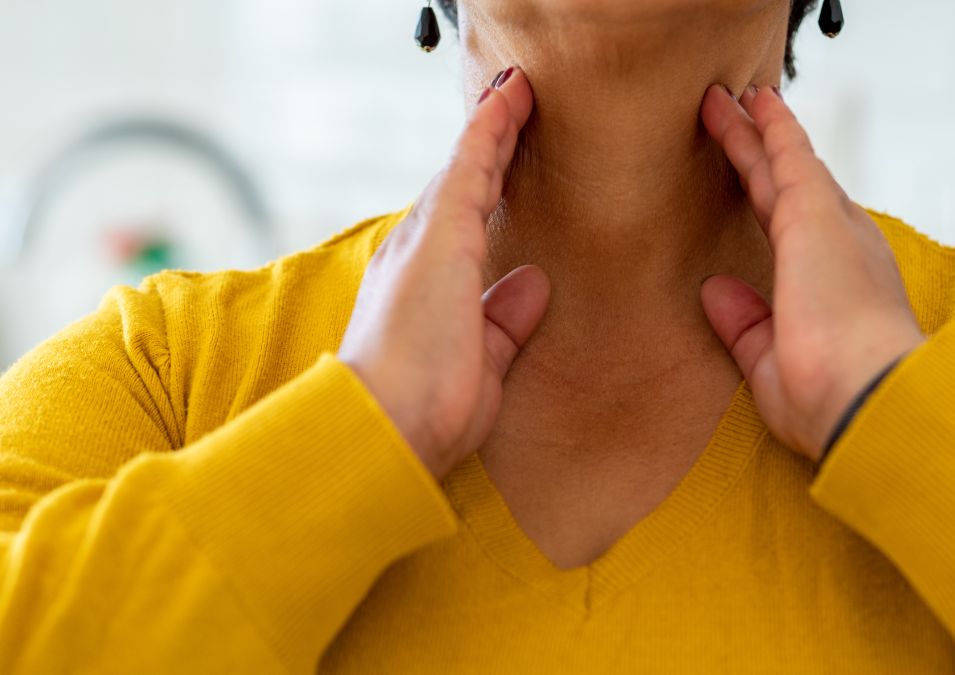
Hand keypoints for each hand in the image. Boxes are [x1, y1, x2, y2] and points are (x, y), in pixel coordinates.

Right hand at [338, 67, 548, 479]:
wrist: (388, 427)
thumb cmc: (426, 412)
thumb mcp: (482, 361)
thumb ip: (504, 321)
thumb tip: (532, 284)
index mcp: (423, 287)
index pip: (459, 224)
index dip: (483, 185)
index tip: (504, 157)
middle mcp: (414, 254)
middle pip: (459, 186)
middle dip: (488, 146)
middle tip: (513, 105)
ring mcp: (424, 240)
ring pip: (465, 170)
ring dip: (493, 129)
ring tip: (518, 92)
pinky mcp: (441, 236)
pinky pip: (471, 167)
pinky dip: (491, 130)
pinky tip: (510, 99)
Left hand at [698, 84, 925, 461]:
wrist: (866, 399)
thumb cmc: (830, 400)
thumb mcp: (771, 363)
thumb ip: (745, 325)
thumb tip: (716, 291)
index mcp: (837, 289)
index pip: (793, 237)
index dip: (771, 203)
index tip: (754, 180)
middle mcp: (843, 250)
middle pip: (788, 189)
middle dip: (761, 155)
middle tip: (738, 119)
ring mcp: (832, 227)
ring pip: (783, 166)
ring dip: (754, 132)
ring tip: (725, 99)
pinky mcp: (815, 213)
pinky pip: (787, 155)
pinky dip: (769, 126)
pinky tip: (750, 101)